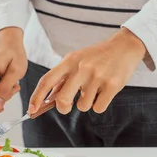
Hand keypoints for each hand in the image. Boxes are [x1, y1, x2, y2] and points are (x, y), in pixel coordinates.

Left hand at [29, 28, 146, 114]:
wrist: (125, 46)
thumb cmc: (97, 57)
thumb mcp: (77, 60)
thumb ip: (62, 78)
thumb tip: (47, 100)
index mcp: (69, 61)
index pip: (46, 81)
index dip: (36, 97)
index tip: (31, 110)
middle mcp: (82, 68)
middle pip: (63, 100)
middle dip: (63, 108)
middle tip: (68, 106)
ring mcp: (97, 77)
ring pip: (83, 106)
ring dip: (87, 103)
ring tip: (94, 89)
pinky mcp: (112, 85)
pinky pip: (98, 108)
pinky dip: (100, 104)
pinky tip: (104, 92)